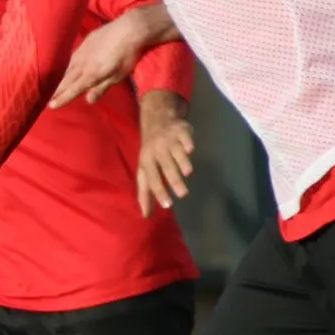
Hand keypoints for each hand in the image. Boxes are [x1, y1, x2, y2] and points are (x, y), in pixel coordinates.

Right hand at [50, 4, 175, 107]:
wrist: (129, 29)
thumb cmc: (127, 55)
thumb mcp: (118, 75)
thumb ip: (102, 87)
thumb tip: (88, 100)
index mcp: (91, 74)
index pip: (73, 89)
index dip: (63, 98)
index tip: (52, 106)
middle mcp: (83, 63)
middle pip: (68, 80)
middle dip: (58, 90)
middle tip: (49, 99)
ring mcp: (83, 51)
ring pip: (68, 68)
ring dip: (61, 79)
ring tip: (55, 86)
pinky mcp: (86, 41)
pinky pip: (73, 57)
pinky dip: (68, 65)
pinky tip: (68, 67)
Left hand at [137, 92, 194, 215]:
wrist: (156, 119)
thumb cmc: (150, 152)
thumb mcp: (144, 170)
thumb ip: (145, 192)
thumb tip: (146, 215)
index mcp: (147, 161)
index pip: (152, 179)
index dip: (159, 191)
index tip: (167, 205)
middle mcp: (157, 150)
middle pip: (166, 167)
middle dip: (174, 180)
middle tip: (183, 194)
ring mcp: (170, 139)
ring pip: (176, 152)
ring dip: (182, 162)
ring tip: (188, 173)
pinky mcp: (182, 130)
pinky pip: (185, 137)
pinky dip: (187, 143)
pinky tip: (190, 150)